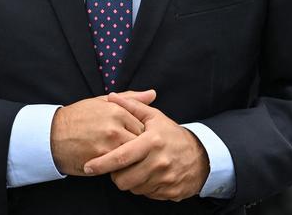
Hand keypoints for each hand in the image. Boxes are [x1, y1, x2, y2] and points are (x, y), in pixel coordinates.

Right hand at [50, 90, 156, 175]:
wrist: (51, 135)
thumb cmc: (78, 117)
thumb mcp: (102, 102)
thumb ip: (130, 99)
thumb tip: (153, 94)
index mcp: (117, 110)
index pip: (144, 126)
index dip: (142, 134)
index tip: (137, 138)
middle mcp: (115, 127)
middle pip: (141, 142)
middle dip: (140, 148)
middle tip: (136, 151)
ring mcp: (108, 145)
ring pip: (132, 156)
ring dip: (131, 159)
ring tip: (127, 159)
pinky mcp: (100, 161)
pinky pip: (119, 167)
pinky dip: (120, 168)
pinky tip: (115, 166)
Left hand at [83, 92, 208, 200]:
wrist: (202, 156)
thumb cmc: (173, 135)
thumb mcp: (155, 117)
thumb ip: (132, 106)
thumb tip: (111, 96)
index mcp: (152, 142)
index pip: (121, 157)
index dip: (101, 163)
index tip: (89, 166)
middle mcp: (159, 162)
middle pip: (123, 179)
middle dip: (115, 175)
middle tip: (119, 166)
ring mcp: (165, 179)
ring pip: (133, 188)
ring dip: (130, 181)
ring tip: (135, 168)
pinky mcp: (170, 192)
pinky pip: (146, 194)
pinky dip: (143, 187)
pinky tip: (148, 176)